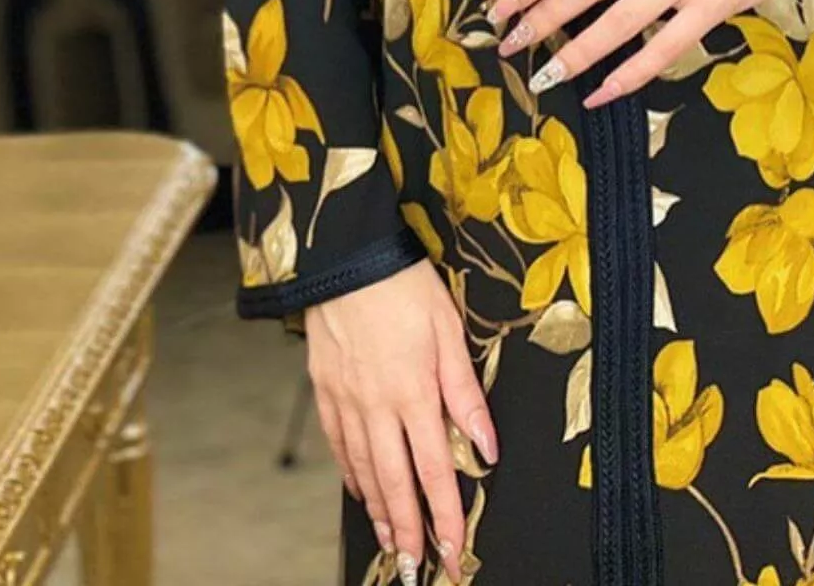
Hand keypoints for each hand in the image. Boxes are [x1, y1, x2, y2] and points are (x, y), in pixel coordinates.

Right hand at [305, 256, 495, 581]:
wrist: (346, 258)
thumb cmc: (404, 287)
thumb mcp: (450, 331)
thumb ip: (466, 393)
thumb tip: (487, 445)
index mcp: (414, 393)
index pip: (433, 471)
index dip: (446, 516)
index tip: (454, 551)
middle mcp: (377, 407)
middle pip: (395, 484)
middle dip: (409, 532)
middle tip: (419, 569)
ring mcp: (347, 402)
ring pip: (365, 471)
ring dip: (380, 512)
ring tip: (393, 543)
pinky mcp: (326, 391)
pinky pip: (340, 446)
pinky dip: (352, 475)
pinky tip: (360, 490)